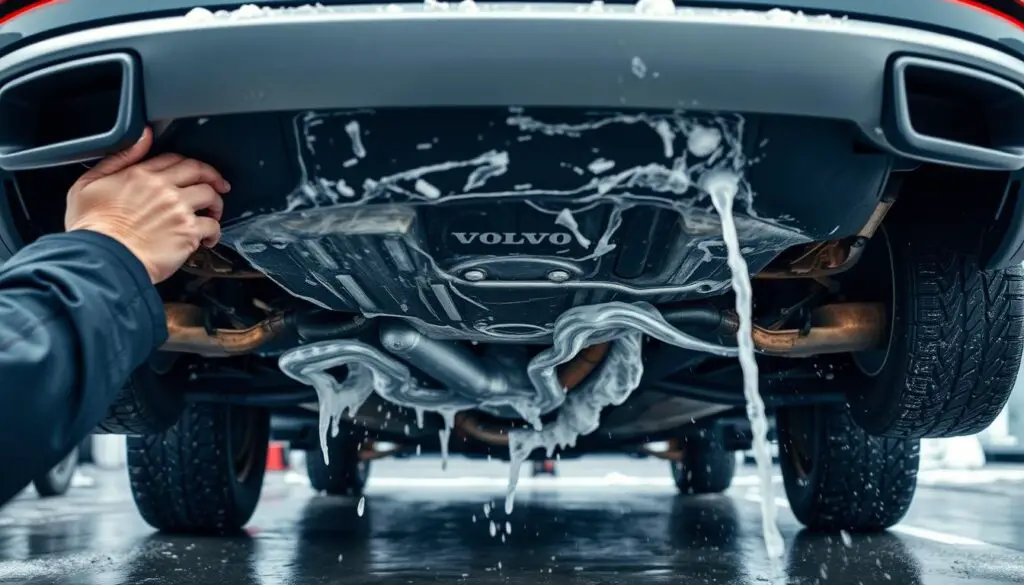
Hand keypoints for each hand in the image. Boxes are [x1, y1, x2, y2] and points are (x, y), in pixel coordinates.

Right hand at [64, 128, 230, 283]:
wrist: (101, 260)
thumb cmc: (91, 228)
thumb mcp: (89, 183)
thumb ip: (119, 158)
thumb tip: (142, 136)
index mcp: (140, 174)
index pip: (175, 159)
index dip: (188, 164)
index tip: (194, 172)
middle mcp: (163, 188)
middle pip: (200, 171)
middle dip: (213, 177)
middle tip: (219, 186)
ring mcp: (178, 209)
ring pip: (211, 196)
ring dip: (216, 204)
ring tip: (213, 214)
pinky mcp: (188, 232)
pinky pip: (213, 226)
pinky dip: (215, 232)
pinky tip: (208, 239)